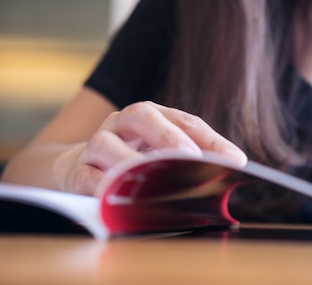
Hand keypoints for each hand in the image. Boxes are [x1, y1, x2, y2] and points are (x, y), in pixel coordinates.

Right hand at [59, 101, 246, 194]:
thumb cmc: (133, 158)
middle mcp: (123, 123)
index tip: (235, 161)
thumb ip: (194, 157)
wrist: (75, 166)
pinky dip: (102, 187)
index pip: (186, 121)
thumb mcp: (161, 152)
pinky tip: (117, 196)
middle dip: (169, 137)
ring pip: (108, 145)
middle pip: (144, 117)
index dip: (211, 140)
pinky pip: (87, 177)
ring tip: (152, 176)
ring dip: (131, 161)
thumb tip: (234, 167)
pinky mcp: (76, 170)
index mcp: (152, 115)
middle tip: (191, 157)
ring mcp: (97, 144)